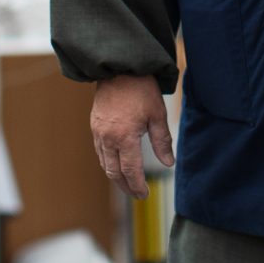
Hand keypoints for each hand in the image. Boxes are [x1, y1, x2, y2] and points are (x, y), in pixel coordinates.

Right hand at [90, 75, 174, 199]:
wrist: (118, 68)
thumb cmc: (140, 89)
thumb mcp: (157, 114)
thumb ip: (162, 141)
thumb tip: (168, 163)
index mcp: (125, 137)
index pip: (131, 171)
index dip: (138, 185)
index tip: (145, 194)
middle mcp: (108, 138)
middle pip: (115, 172)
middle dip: (126, 186)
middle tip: (138, 194)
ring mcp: (98, 133)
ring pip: (105, 164)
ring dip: (116, 177)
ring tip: (128, 183)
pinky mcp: (94, 126)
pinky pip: (99, 152)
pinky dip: (108, 163)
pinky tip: (116, 164)